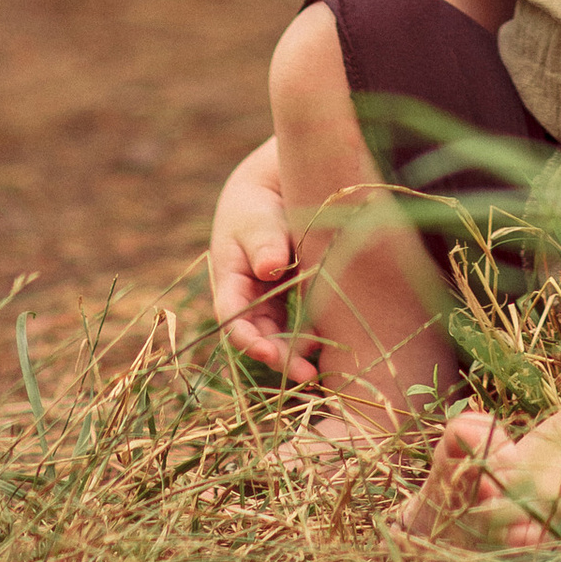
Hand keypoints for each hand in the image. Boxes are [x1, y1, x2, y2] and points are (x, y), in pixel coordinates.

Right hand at [207, 136, 315, 377]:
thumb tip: (270, 267)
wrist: (275, 188)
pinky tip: (330, 347)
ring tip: (318, 371)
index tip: (267, 353)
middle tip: (306, 374)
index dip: (248, 340)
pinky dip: (311, 337)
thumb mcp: (257, 218)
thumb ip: (263, 241)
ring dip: (295, 355)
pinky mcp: (294, 297)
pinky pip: (300, 323)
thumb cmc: (259, 204)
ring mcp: (271, 300)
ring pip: (280, 336)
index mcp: (230, 281)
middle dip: (278, 358)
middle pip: (259, 336)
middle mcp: (249, 298)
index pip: (233, 319)